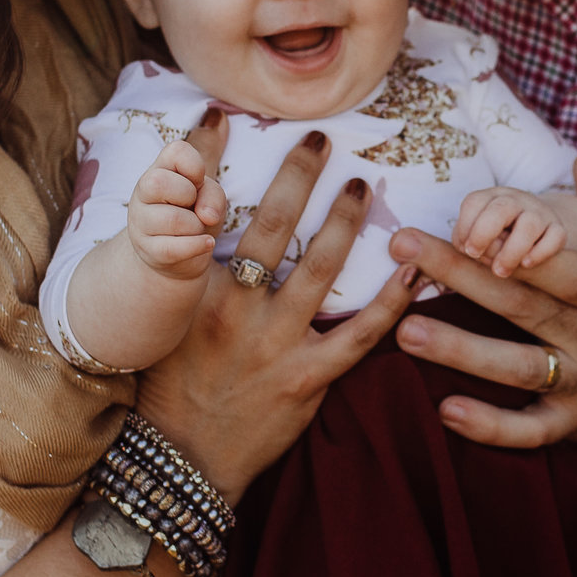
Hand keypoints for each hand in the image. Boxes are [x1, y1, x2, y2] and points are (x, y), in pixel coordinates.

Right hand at [126, 137, 226, 281]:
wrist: (180, 254)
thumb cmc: (195, 214)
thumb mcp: (211, 198)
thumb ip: (214, 195)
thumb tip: (206, 215)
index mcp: (161, 168)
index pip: (176, 151)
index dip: (195, 166)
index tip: (198, 182)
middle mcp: (143, 191)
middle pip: (159, 182)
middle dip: (189, 196)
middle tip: (193, 206)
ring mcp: (140, 222)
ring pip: (172, 219)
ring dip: (196, 226)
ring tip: (197, 228)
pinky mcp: (148, 250)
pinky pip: (173, 248)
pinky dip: (197, 246)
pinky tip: (206, 243)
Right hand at [133, 116, 417, 501]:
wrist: (180, 460)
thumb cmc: (168, 389)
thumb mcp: (162, 324)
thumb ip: (184, 274)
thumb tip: (191, 220)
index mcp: (196, 289)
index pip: (203, 210)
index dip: (206, 159)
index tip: (219, 115)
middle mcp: (237, 309)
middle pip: (273, 225)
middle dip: (297, 174)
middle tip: (320, 139)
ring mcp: (275, 343)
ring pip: (321, 268)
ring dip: (346, 222)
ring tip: (363, 186)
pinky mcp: (307, 379)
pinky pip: (359, 335)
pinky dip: (391, 302)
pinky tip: (414, 272)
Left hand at [388, 154, 576, 492]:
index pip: (566, 267)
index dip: (522, 245)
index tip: (470, 216)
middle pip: (524, 306)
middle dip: (462, 275)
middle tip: (404, 247)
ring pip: (518, 369)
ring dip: (461, 351)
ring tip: (406, 330)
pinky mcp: (573, 426)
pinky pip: (530, 432)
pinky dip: (491, 427)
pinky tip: (445, 411)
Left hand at [451, 186, 566, 278]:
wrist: (535, 229)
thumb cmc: (497, 235)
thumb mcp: (478, 233)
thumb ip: (469, 239)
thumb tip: (470, 248)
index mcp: (491, 197)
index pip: (475, 202)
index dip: (465, 225)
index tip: (465, 248)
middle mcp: (516, 200)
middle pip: (501, 208)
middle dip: (483, 233)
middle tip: (475, 255)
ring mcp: (539, 213)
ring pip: (529, 224)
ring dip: (511, 250)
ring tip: (500, 271)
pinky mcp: (558, 228)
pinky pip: (556, 236)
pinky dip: (541, 252)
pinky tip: (526, 264)